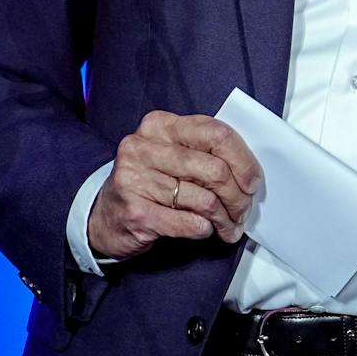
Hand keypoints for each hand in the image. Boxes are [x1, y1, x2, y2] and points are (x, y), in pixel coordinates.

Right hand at [87, 111, 262, 259]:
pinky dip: (204, 230)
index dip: (243, 160)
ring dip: (224, 219)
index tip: (253, 181)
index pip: (216, 133)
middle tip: (243, 210)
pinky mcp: (135, 211)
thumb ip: (204, 153)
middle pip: (215, 170)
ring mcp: (135, 179)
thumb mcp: (172, 155)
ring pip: (205, 200)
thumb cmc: (148, 183)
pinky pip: (188, 223)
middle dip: (238, 196)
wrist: (103, 217)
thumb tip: (249, 172)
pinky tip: (205, 230)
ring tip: (228, 227)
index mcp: (160, 125)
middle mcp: (144, 147)